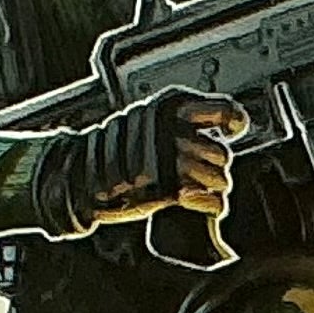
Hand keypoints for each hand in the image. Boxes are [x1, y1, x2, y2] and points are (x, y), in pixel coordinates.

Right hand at [37, 92, 248, 233]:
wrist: (79, 177)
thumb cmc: (112, 150)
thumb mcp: (143, 120)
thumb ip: (178, 122)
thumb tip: (216, 130)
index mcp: (169, 107)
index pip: (220, 109)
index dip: (232, 120)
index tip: (234, 128)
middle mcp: (174, 131)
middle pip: (220, 152)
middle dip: (215, 166)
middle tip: (201, 171)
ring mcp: (171, 161)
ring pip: (219, 177)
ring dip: (213, 187)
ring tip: (198, 188)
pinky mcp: (169, 190)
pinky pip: (210, 200)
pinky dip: (211, 205)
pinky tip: (202, 204)